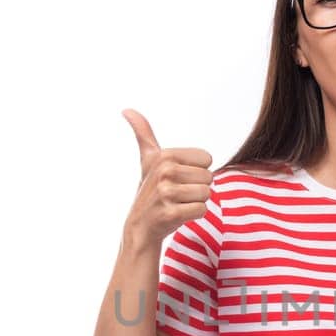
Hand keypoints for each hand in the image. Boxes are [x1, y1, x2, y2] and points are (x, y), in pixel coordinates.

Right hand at [120, 108, 213, 251]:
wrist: (140, 226)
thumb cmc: (151, 190)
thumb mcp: (148, 160)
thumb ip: (143, 133)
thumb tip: (126, 109)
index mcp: (165, 155)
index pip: (207, 159)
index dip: (196, 171)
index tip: (178, 179)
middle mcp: (164, 171)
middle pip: (209, 177)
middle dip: (197, 188)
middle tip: (178, 194)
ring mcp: (166, 193)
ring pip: (207, 194)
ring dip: (195, 202)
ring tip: (177, 204)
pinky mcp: (170, 214)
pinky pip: (202, 210)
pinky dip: (194, 215)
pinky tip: (178, 215)